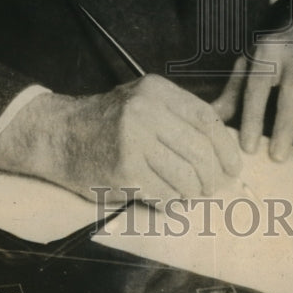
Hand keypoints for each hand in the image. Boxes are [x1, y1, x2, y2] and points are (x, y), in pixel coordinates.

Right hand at [0, 74, 241, 204]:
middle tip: (216, 187)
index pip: (206, 119)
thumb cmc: (109, 122)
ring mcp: (133, 141)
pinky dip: (172, 202)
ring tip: (192, 194)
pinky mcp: (123, 171)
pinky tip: (168, 199)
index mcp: (156, 90)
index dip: (226, 147)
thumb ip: (180, 116)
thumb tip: (225, 146)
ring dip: (194, 192)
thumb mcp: (144, 101)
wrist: (59, 135)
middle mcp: (145, 111)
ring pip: (185, 177)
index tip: (233, 165)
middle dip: (215, 176)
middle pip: (200, 151)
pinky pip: (163, 194)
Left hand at [212, 18, 292, 161]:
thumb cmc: (274, 57)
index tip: (249, 147)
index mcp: (268, 53)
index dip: (253, 118)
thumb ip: (234, 92)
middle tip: (277, 157)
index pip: (258, 87)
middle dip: (284, 129)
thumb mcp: (251, 65)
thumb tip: (211, 117)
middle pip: (290, 96)